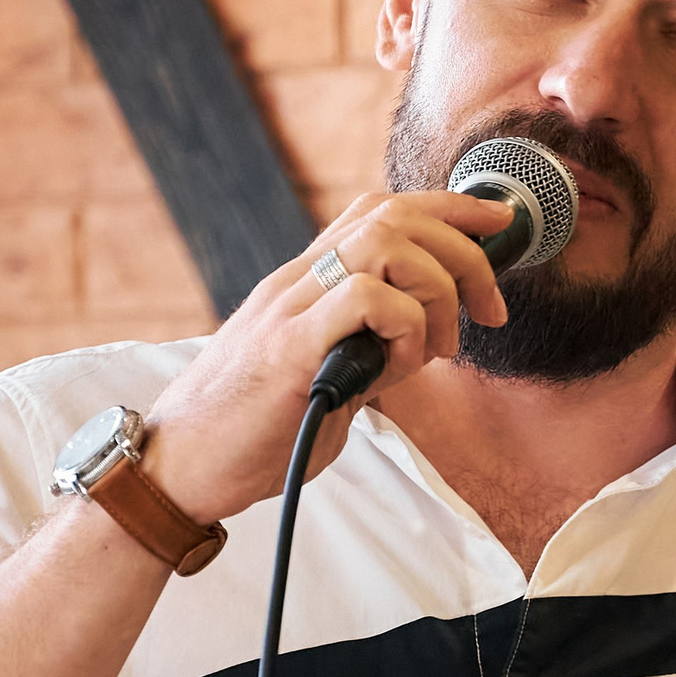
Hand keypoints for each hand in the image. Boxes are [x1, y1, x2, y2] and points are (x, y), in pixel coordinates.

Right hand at [141, 190, 513, 523]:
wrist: (178, 468)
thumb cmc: (249, 433)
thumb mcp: (324, 380)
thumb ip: (365, 353)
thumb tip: (418, 345)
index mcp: (304, 283)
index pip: (380, 209)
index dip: (447, 207)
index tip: (497, 228)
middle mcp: (296, 281)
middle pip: (395, 215)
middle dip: (464, 251)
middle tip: (489, 310)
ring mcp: (289, 309)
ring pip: (385, 244)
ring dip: (437, 290)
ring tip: (439, 348)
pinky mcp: (289, 349)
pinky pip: (363, 299)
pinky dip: (404, 327)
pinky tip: (397, 368)